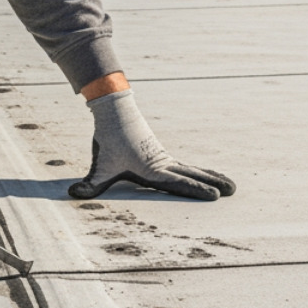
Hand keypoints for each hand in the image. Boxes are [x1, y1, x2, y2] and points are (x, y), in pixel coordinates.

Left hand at [69, 89, 234, 200]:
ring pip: (191, 168)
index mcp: (152, 169)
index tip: (215, 196)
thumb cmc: (109, 140)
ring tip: (229, 184)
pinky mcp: (161, 154)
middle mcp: (163, 163)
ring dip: (210, 176)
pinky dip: (198, 171)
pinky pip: (184, 165)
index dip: (196, 190)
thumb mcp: (99, 166)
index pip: (178, 183)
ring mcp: (164, 158)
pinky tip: (204, 176)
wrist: (115, 111)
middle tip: (234, 190)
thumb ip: (90, 184)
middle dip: (212, 183)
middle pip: (192, 175)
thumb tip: (73, 194)